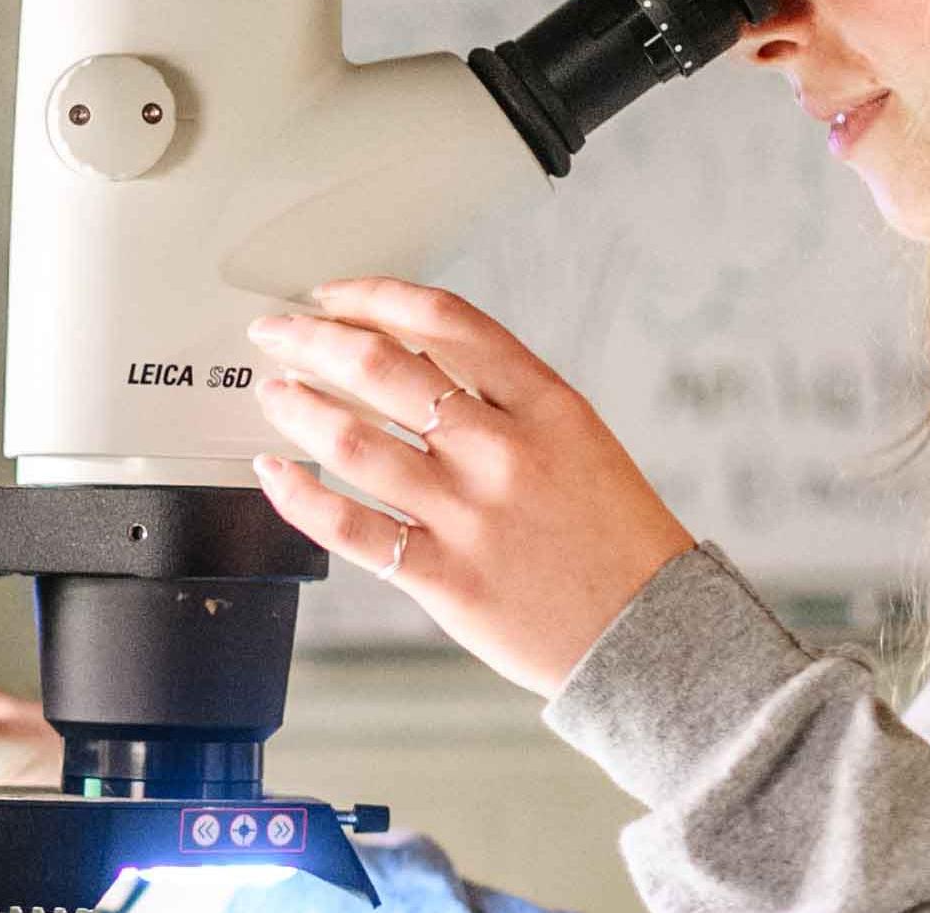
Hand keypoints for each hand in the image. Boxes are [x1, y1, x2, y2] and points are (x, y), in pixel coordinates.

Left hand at [245, 278, 700, 694]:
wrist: (655, 635)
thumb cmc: (615, 538)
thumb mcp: (578, 441)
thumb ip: (505, 400)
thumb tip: (412, 360)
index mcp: (544, 404)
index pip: (442, 318)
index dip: (372, 296)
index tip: (332, 295)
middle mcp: (502, 450)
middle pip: (382, 368)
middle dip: (312, 339)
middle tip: (275, 333)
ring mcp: (470, 515)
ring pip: (352, 441)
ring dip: (296, 406)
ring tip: (274, 394)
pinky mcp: (445, 577)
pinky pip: (349, 527)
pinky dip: (297, 495)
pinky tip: (275, 473)